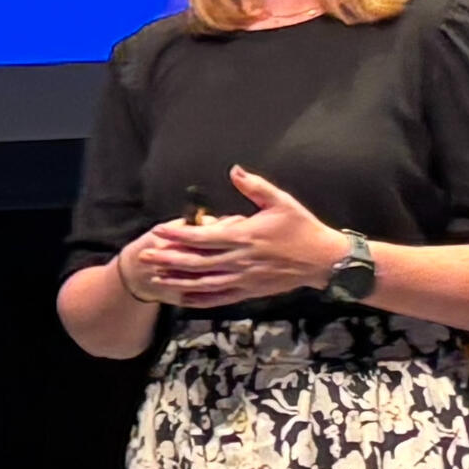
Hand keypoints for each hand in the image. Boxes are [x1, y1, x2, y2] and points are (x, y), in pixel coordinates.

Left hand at [135, 166, 345, 308]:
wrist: (322, 259)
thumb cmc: (302, 227)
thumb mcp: (281, 201)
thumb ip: (255, 186)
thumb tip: (233, 170)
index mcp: (243, 236)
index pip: (202, 236)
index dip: (178, 234)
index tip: (159, 230)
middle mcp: (239, 260)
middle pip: (195, 262)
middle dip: (168, 259)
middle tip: (145, 256)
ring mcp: (243, 279)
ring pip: (203, 282)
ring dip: (178, 280)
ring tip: (156, 278)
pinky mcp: (250, 291)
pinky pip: (220, 298)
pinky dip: (200, 299)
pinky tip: (184, 299)